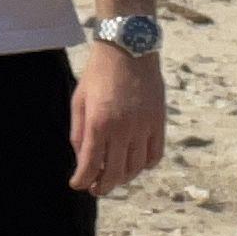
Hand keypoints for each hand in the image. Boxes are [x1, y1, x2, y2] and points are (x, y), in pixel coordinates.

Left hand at [68, 44, 166, 196]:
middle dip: (102, 186)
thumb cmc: (98, 73)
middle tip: (96, 188)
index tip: (77, 184)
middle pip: (114, 173)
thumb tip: (82, 159)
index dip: (82, 180)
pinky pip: (155, 155)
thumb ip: (80, 132)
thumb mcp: (80, 100)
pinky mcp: (159, 121)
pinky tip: (135, 164)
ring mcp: (144, 126)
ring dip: (124, 177)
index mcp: (99, 123)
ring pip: (136, 167)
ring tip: (114, 176)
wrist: (127, 48)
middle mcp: (123, 128)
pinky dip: (145, 165)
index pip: (90, 165)